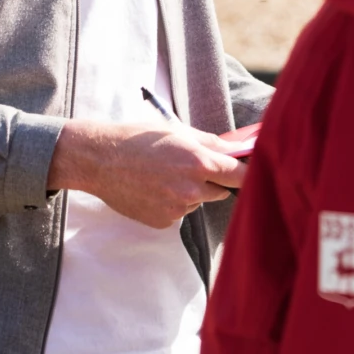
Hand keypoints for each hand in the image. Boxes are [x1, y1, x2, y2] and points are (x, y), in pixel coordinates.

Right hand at [46, 119, 247, 229]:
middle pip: (222, 191)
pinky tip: (153, 188)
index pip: (241, 176)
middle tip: (193, 166)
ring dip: (191, 192)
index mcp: (199, 162)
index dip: (248, 175)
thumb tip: (234, 149)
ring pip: (198, 201)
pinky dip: (172, 203)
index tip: (253, 174)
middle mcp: (192, 189)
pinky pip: (179, 213)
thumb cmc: (138, 139)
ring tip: (164, 175)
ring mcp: (177, 209)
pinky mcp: (163, 222)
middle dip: (215, 181)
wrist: (100, 160)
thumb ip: (210, 143)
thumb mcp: (176, 132)